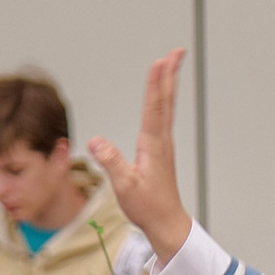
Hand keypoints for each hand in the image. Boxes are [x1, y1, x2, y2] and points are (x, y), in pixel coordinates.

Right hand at [88, 50, 193, 265]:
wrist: (167, 223)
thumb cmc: (147, 207)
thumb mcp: (124, 187)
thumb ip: (111, 163)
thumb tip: (97, 141)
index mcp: (153, 146)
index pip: (154, 108)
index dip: (155, 83)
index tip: (160, 61)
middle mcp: (161, 141)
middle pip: (165, 101)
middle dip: (169, 74)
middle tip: (177, 51)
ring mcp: (163, 145)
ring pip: (166, 107)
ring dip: (167, 83)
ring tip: (170, 63)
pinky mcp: (161, 150)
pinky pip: (162, 118)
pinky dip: (162, 100)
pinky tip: (161, 96)